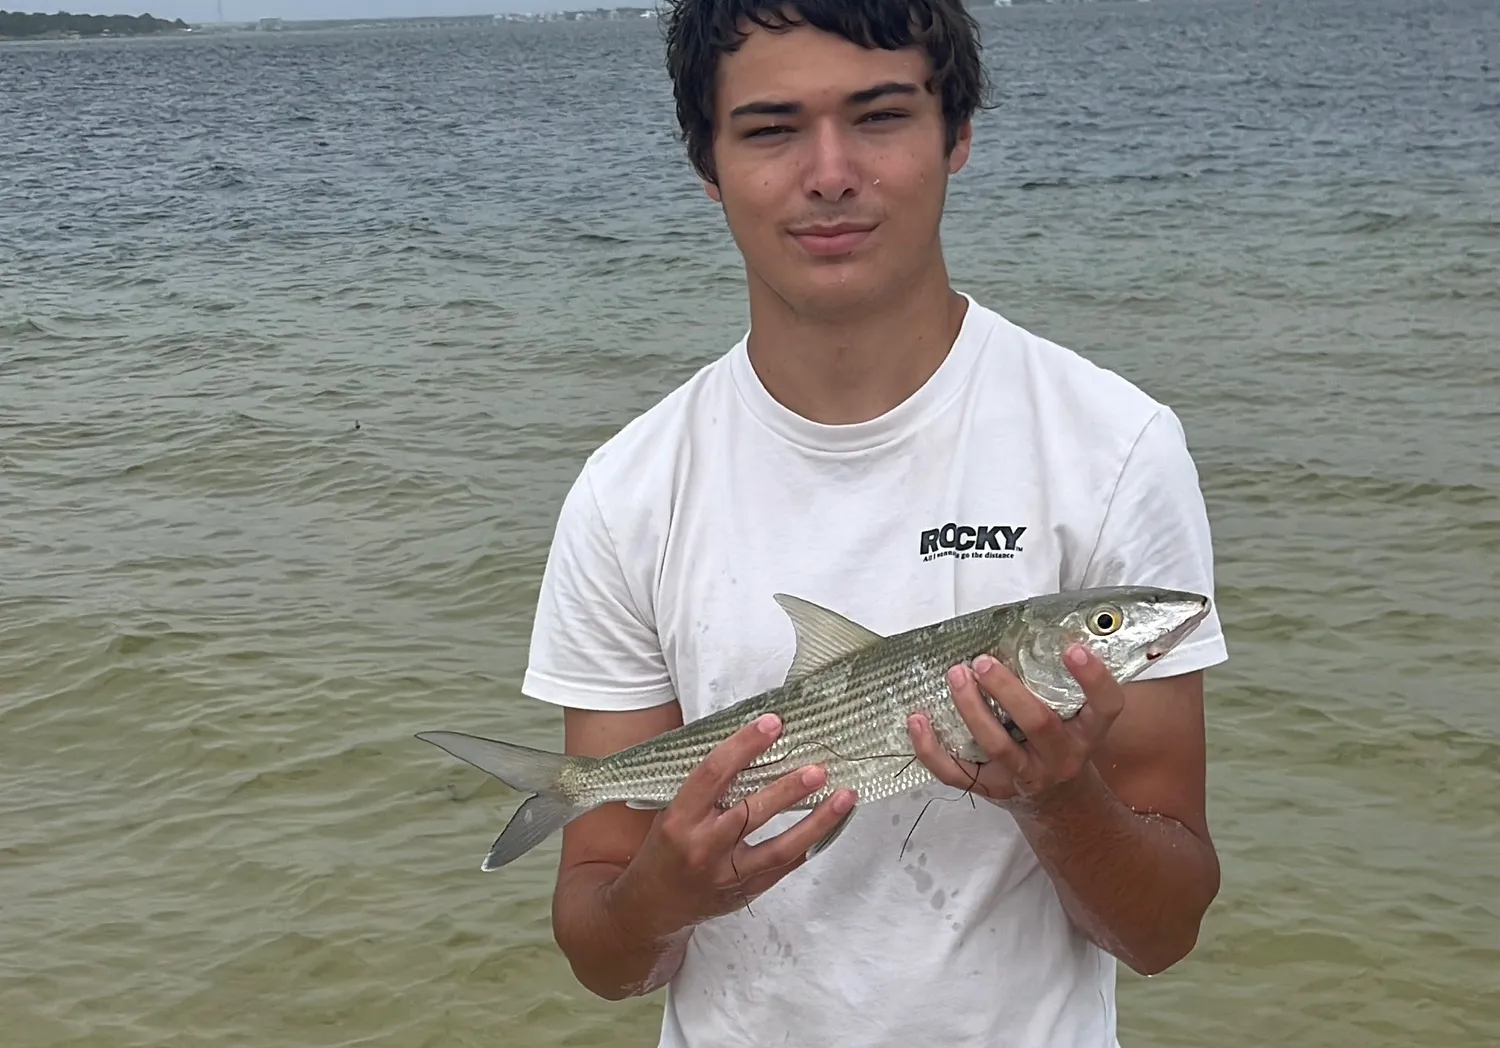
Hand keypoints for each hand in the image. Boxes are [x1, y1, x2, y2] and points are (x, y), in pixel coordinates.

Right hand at [612, 713, 856, 931]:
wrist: (653, 907)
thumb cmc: (665, 848)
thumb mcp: (672, 812)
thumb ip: (708, 788)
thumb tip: (755, 745)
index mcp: (680, 818)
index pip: (714, 773)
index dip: (744, 745)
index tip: (773, 724)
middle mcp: (704, 846)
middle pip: (752, 811)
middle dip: (789, 788)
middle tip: (819, 768)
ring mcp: (728, 874)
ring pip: (780, 847)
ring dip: (817, 821)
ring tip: (844, 797)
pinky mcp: (747, 892)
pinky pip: (785, 866)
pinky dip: (808, 843)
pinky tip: (830, 823)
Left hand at [907, 645, 1125, 809]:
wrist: (1057, 802)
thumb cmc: (1061, 743)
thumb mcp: (1077, 717)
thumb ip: (1060, 684)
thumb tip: (1029, 628)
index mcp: (1087, 733)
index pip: (1105, 707)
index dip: (1093, 679)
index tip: (1074, 650)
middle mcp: (1060, 757)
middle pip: (1038, 725)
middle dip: (1008, 691)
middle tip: (983, 661)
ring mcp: (1025, 776)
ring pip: (996, 746)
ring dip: (971, 709)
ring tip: (955, 675)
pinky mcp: (991, 789)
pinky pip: (957, 773)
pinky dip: (932, 749)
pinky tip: (918, 720)